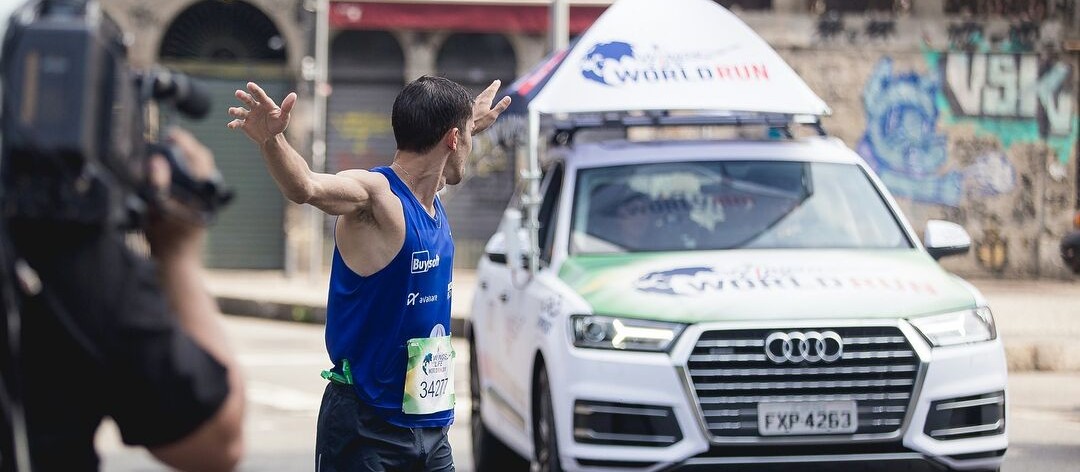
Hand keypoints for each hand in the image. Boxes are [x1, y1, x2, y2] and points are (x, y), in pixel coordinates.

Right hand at [146, 128, 216, 258]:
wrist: (176, 261)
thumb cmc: (164, 239)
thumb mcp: (155, 208)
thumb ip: (157, 183)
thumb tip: (156, 160)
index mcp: (202, 192)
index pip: (199, 157)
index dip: (184, 141)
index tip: (170, 134)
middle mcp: (208, 194)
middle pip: (201, 160)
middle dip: (185, 146)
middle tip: (167, 139)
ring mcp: (206, 200)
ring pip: (199, 170)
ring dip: (185, 158)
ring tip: (167, 151)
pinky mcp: (201, 205)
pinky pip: (195, 181)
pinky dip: (184, 171)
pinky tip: (170, 171)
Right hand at [227, 82, 296, 144]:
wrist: (271, 137)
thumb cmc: (278, 125)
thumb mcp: (284, 117)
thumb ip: (287, 107)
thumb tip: (293, 95)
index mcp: (265, 104)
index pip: (260, 95)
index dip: (255, 89)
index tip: (249, 84)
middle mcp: (255, 107)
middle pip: (248, 100)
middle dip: (243, 96)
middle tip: (237, 93)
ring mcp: (249, 115)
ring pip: (240, 111)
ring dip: (235, 110)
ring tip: (231, 111)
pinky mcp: (244, 124)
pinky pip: (238, 123)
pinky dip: (233, 124)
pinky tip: (230, 125)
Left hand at [472, 80, 511, 135]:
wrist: (463, 126)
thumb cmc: (479, 123)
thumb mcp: (492, 115)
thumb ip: (500, 107)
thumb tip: (508, 97)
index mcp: (485, 102)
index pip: (491, 92)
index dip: (495, 86)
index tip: (498, 81)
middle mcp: (479, 101)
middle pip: (486, 92)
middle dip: (491, 87)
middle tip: (495, 82)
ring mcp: (474, 105)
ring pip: (481, 96)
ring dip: (485, 92)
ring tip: (488, 90)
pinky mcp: (470, 109)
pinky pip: (477, 100)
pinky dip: (480, 98)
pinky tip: (478, 101)